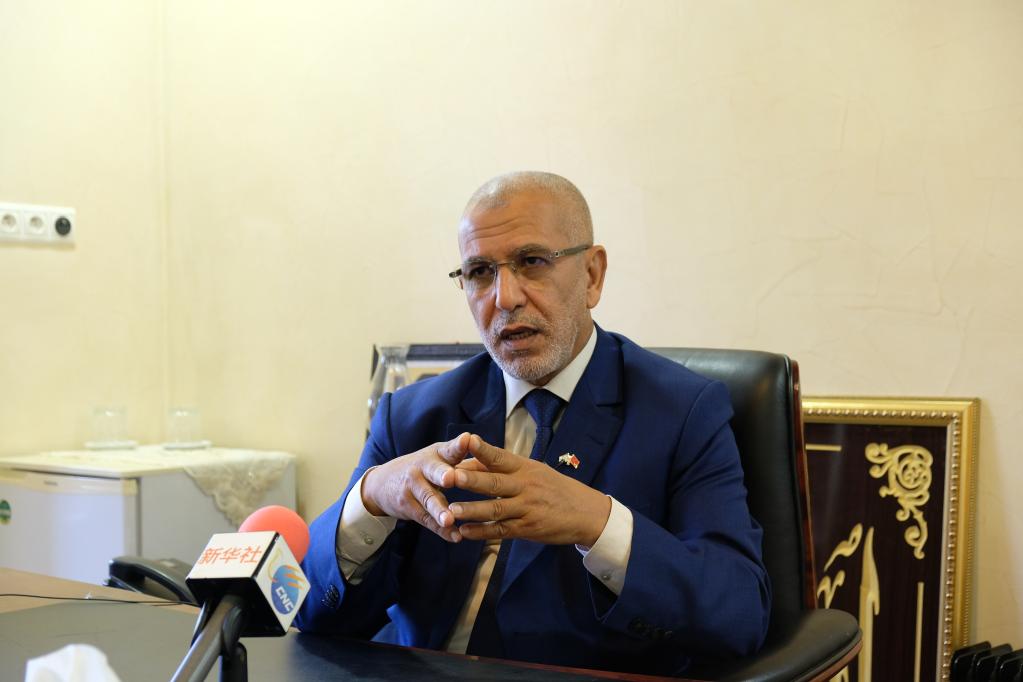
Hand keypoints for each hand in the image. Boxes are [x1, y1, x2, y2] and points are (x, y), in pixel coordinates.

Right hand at [361, 433, 470, 542]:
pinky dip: (442, 530)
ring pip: (429, 499)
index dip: (459, 445)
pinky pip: (427, 520)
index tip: (468, 439)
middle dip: (443, 474)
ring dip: (439, 510)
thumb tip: (492, 457)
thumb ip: (461, 457)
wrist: (383, 483)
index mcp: (437, 454)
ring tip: (449, 519)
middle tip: (451, 478)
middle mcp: (423, 467)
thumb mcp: (438, 457)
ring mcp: (413, 487)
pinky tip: (455, 536)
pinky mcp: (408, 507)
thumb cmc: (423, 468)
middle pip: (434, 471)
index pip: (450, 448)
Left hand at [450, 435, 611, 546]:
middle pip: (494, 482)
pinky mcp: (527, 528)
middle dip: (471, 480)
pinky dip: (482, 532)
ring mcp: (526, 508)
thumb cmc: (555, 488)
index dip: (483, 449)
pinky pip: (501, 530)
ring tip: (451, 509)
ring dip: (472, 510)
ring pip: (496, 509)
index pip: (501, 456)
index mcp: (525, 468)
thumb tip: (471, 460)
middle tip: (449, 477)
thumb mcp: (535, 471)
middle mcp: (525, 486)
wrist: (586, 512)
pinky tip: (465, 532)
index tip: (465, 440)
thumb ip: (505, 468)